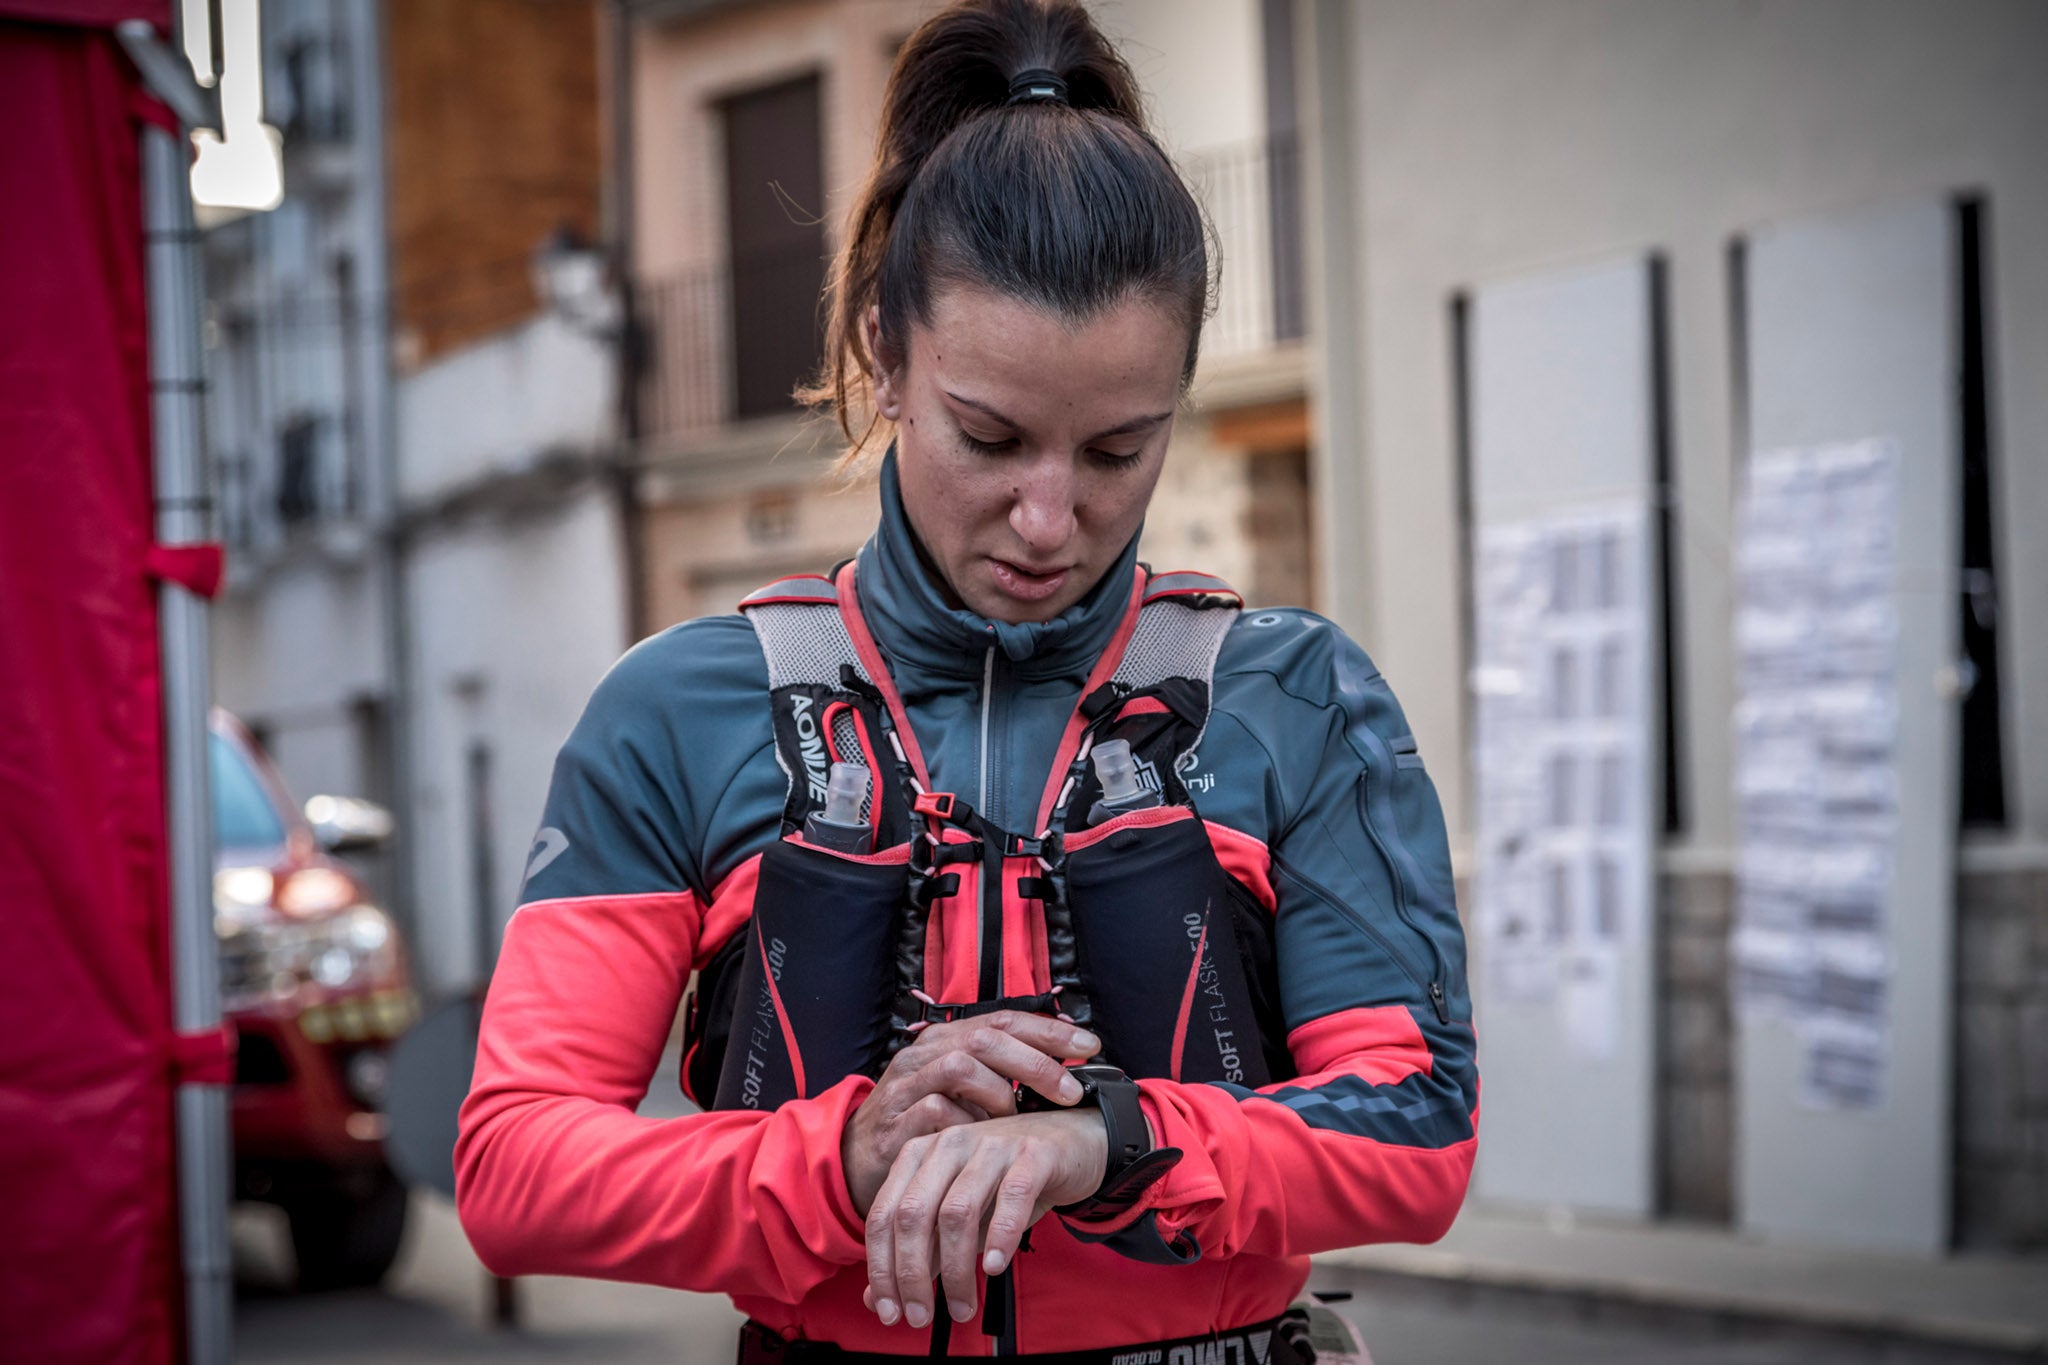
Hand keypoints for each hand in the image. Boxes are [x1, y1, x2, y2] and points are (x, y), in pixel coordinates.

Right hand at [842, 1012, 1099, 1215]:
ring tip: (1018, 1119)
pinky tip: (983, 1140)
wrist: (859, 1157)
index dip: (1050, 1029)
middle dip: (1037, 1062)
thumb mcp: (963, 1090)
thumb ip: (1002, 1073)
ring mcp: (907, 1085)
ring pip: (962, 1066)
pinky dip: (968, 1125)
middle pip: (988, 1038)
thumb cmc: (924, 1121)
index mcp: (947, 1037)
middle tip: (1071, 1091)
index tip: (1091, 1044)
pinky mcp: (896, 1122)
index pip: (1005, 1018)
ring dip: (1000, 1093)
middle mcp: (926, 1052)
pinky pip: (939, 1111)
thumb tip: (1064, 1063)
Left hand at [861, 1108, 1105, 1330]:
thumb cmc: (1006, 1184)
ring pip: (958, 1212)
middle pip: (914, 1214)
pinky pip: (1012, 1197)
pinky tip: (994, 1267)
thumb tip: (876, 1301)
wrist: (1071, 1143)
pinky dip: (1000, 1236)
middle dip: (912, 1274)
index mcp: (920, 1155)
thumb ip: (919, 1253)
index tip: (890, 1312)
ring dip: (956, 1270)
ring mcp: (991, 1145)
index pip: (884, 1215)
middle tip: (921, 1317)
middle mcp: (949, 1144)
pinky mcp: (1033, 1154)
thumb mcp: (958, 1218)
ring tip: (962, 1307)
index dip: (881, 1268)